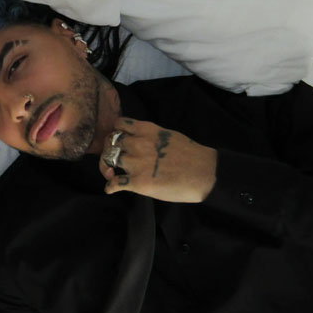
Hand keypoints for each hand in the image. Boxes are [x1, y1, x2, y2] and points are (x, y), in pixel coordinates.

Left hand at [99, 117, 216, 202]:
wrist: (204, 173)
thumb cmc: (190, 154)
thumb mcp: (167, 135)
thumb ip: (149, 136)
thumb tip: (138, 139)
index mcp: (146, 130)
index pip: (118, 125)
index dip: (115, 133)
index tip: (118, 141)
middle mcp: (138, 143)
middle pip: (110, 142)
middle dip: (108, 149)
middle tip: (112, 158)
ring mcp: (136, 163)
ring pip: (108, 160)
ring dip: (107, 167)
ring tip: (111, 172)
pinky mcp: (138, 182)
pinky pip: (113, 183)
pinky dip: (109, 186)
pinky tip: (111, 188)